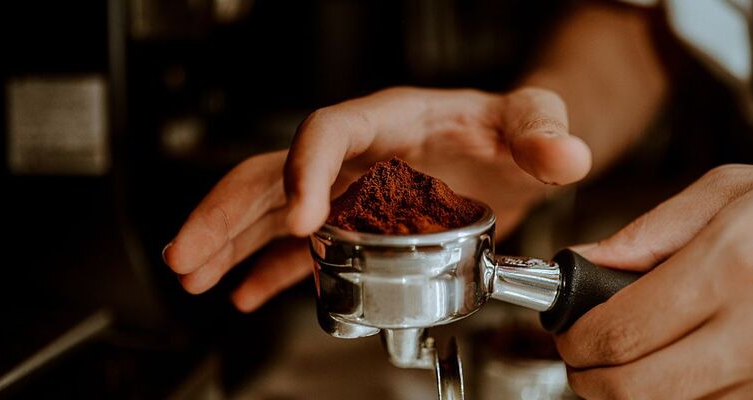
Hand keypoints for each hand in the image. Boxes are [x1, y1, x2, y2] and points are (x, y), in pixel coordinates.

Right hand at [162, 86, 591, 310]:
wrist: (510, 149)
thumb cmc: (511, 129)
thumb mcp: (533, 121)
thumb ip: (543, 134)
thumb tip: (563, 155)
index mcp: (389, 118)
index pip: (328, 130)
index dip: (304, 170)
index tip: (298, 221)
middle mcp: (356, 153)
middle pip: (273, 173)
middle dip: (227, 214)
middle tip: (189, 254)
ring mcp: (348, 191)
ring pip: (271, 211)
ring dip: (229, 242)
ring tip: (192, 273)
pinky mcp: (355, 223)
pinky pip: (300, 247)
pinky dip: (269, 270)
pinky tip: (244, 292)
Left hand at [557, 164, 752, 398]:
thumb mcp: (728, 195)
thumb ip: (647, 234)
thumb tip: (581, 263)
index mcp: (728, 268)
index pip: (619, 332)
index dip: (577, 341)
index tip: (567, 332)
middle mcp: (752, 331)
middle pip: (635, 388)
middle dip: (590, 379)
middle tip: (583, 358)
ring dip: (628, 393)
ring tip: (626, 360)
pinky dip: (674, 398)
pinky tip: (674, 369)